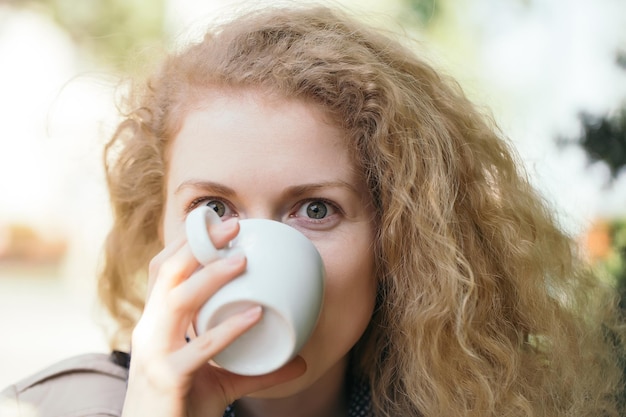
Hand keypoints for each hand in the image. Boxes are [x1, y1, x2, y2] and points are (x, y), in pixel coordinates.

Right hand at [121, 217, 306, 416]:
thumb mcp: (220, 380)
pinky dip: (229, 328)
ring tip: (243, 260)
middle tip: (234, 226)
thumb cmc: (182, 407)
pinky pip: (200, 347)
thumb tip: (300, 361)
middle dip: (199, 244)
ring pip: (178, 300)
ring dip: (211, 275)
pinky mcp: (167, 379)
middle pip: (167, 273)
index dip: (187, 242)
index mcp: (156, 323)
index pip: (163, 270)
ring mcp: (154, 354)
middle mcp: (149, 331)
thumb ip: (255, 367)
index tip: (218, 223)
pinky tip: (254, 315)